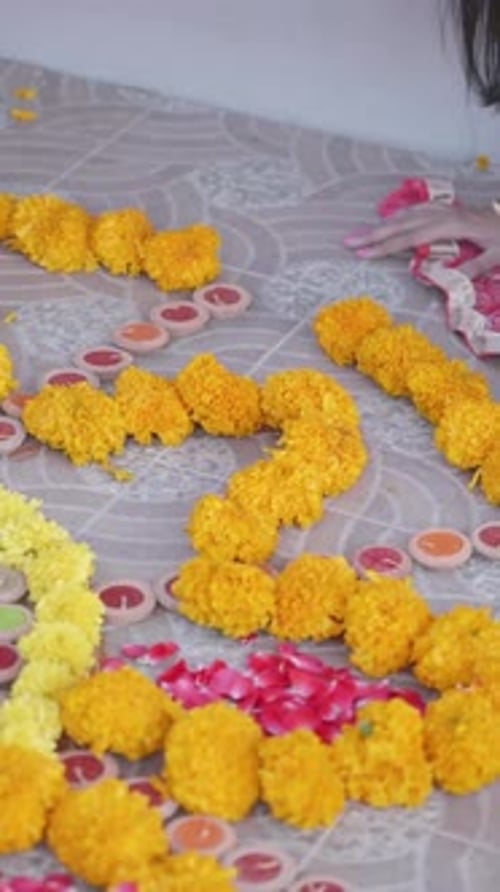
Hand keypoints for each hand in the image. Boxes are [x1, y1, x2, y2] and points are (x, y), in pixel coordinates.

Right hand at [344, 204, 499, 278]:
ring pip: (407, 215)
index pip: (411, 238)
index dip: (385, 246)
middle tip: (348, 241)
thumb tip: (450, 282)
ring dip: (382, 224)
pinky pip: (417, 210)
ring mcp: (445, 209)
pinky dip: (400, 215)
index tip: (363, 253)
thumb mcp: (497, 255)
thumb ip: (474, 267)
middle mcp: (445, 214)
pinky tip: (390, 220)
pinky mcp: (448, 209)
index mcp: (453, 226)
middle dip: (373, 233)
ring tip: (361, 233)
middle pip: (402, 224)